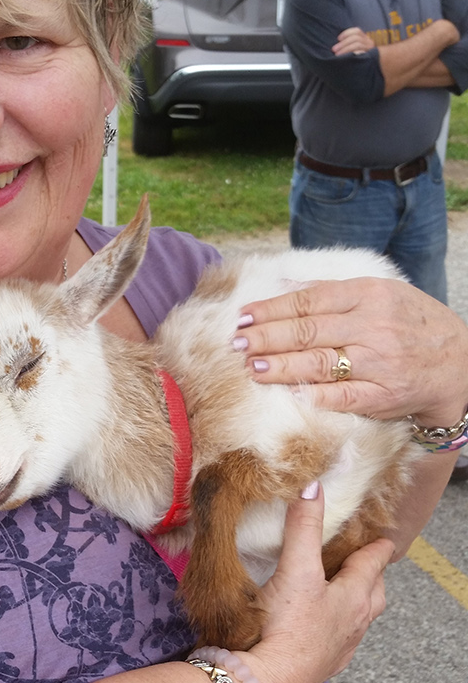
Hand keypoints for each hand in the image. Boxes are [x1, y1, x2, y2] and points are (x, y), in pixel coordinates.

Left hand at [236, 276, 467, 427]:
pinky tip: (289, 395)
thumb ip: (335, 292)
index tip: (244, 316)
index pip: (310, 300)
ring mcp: (379, 362)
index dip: (272, 309)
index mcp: (370, 294)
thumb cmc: (412, 325)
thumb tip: (284, 286)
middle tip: (236, 344)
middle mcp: (374, 326)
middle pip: (308, 331)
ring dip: (281, 366)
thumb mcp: (383, 293)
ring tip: (252, 367)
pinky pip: (343, 396)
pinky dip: (315, 396)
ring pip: (320, 363)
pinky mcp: (385, 395)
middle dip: (266, 337)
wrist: (459, 362)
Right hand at [237, 486, 393, 682]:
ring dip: (355, 604)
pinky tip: (320, 629)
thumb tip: (313, 487)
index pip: (373, 564)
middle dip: (372, 577)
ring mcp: (339, 648)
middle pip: (374, 595)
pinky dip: (335, 629)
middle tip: (365, 562)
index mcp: (353, 597)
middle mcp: (353, 623)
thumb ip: (303, 528)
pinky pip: (339, 643)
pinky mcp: (321, 666)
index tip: (383, 537)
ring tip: (342, 593)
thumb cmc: (286, 627)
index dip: (378, 547)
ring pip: (358, 620)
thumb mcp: (295, 570)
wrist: (268, 682)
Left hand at [332, 26, 375, 55]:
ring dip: (345, 49)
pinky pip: (360, 54)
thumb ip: (350, 43)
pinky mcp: (370, 56)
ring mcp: (370, 49)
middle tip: (334, 49)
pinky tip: (346, 58)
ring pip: (357, 45)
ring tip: (337, 55)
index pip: (357, 31)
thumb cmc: (360, 56)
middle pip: (356, 38)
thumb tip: (338, 42)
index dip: (347, 33)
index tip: (338, 38)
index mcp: (365, 38)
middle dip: (343, 43)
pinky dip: (352, 54)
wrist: (374, 65)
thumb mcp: (356, 47)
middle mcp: (369, 42)